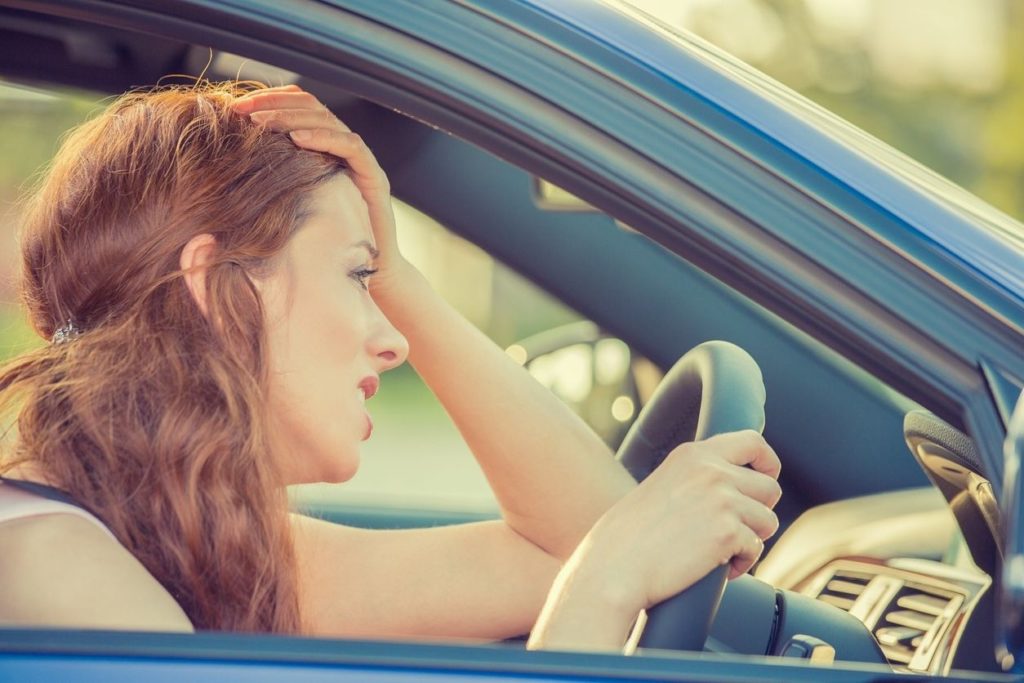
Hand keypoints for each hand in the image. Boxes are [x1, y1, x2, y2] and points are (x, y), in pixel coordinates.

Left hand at [231, 85, 411, 291]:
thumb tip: (223, 177)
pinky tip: (297, 140)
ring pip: (328, 121)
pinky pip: (351, 146)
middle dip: (273, 102)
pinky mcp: (374, 178)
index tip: (235, 108)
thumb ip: (269, 186)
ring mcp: (361, 162)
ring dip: (291, 117)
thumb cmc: (326, 245)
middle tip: (241, 109)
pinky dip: (323, 138)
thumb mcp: (289, 208)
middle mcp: (344, 148)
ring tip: (261, 122)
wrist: (370, 275)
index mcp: (325, 150)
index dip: (268, 101)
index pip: (298, 108)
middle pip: (311, 106)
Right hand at [574, 430, 781, 611]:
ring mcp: (721, 499)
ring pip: (768, 520)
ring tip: (720, 551)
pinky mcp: (726, 531)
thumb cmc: (630, 536)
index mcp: (693, 454)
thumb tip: (738, 488)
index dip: (768, 464)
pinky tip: (715, 568)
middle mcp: (711, 470)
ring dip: (750, 539)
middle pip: (769, 488)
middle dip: (758, 513)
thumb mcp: (664, 485)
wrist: (614, 565)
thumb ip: (698, 477)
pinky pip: (756, 548)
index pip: (753, 442)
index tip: (765, 481)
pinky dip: (741, 563)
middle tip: (733, 530)